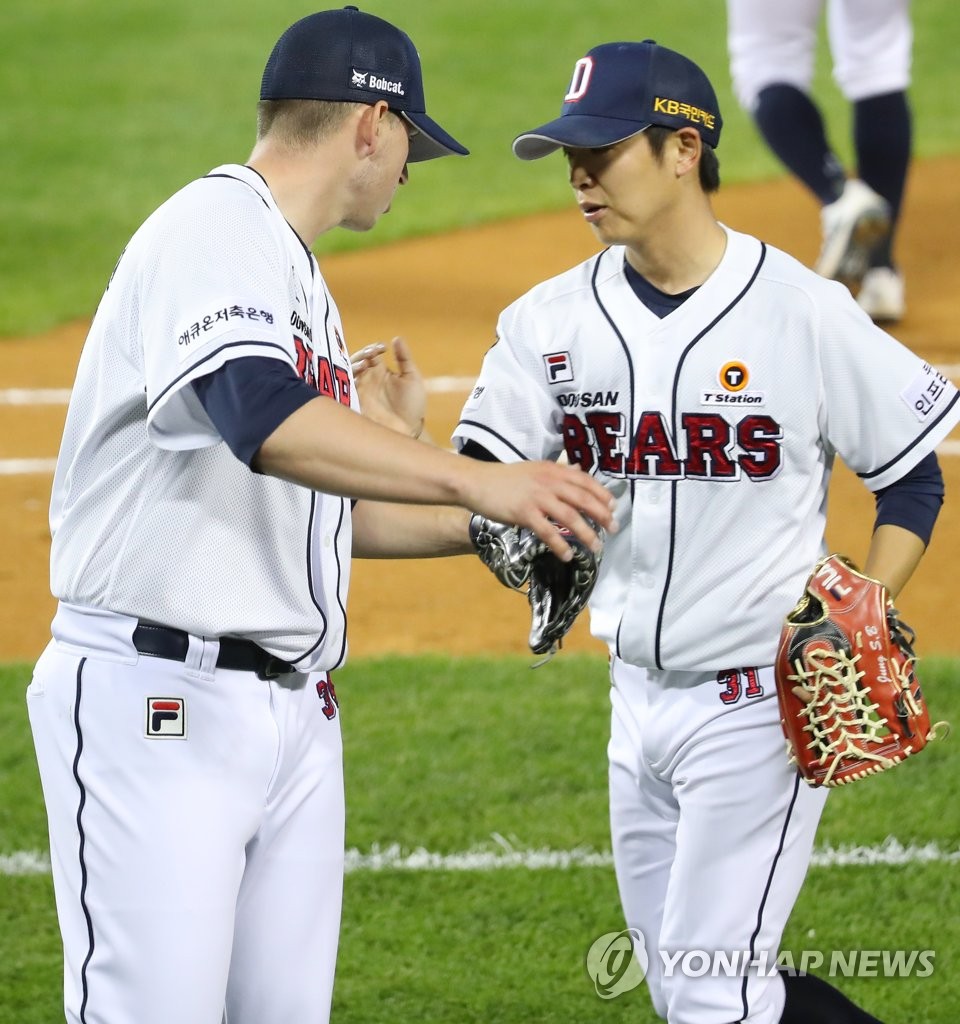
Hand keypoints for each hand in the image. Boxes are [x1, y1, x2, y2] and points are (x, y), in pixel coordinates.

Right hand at [351, 336, 425, 438]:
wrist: (409, 430)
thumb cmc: (412, 405)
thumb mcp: (412, 378)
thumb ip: (404, 358)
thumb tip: (396, 338)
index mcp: (380, 372)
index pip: (370, 355)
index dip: (372, 349)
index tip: (381, 348)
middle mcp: (367, 380)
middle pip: (355, 361)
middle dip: (361, 356)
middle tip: (370, 355)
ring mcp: (359, 392)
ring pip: (347, 373)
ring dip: (354, 367)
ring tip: (364, 366)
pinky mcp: (354, 403)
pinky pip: (343, 390)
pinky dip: (346, 383)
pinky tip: (355, 380)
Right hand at [463, 460, 615, 561]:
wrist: (476, 482)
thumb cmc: (504, 478)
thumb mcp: (534, 469)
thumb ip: (556, 473)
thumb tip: (578, 473)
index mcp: (552, 470)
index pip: (585, 481)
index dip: (602, 494)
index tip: (614, 506)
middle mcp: (548, 482)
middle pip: (583, 499)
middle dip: (602, 514)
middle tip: (613, 528)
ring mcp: (537, 498)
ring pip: (570, 517)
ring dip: (586, 533)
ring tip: (596, 546)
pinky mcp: (524, 513)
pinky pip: (548, 531)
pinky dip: (560, 545)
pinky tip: (567, 555)